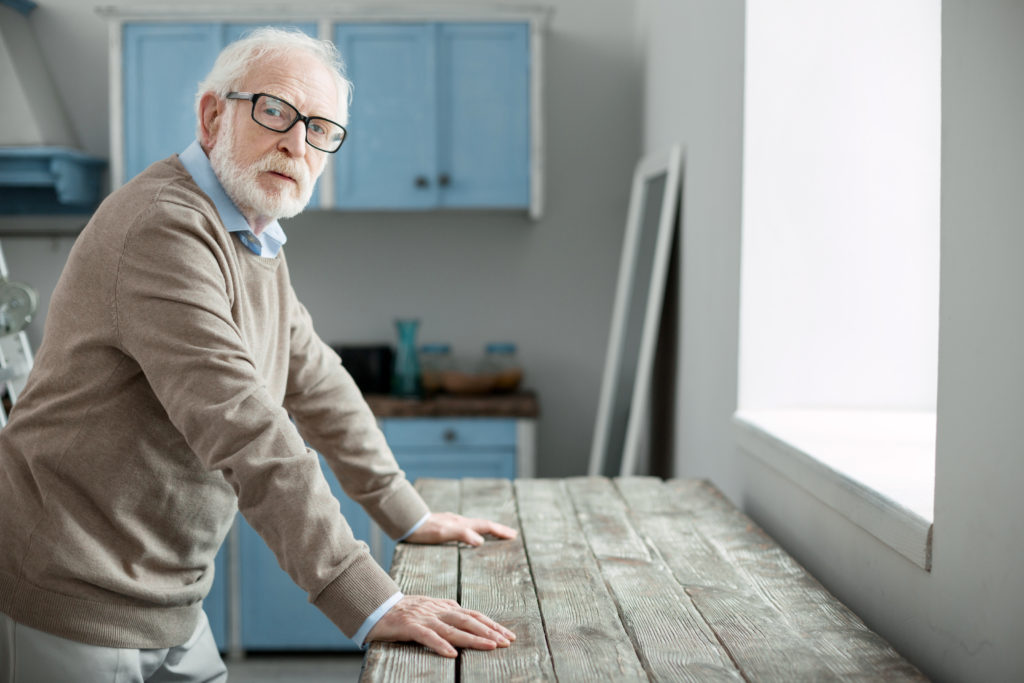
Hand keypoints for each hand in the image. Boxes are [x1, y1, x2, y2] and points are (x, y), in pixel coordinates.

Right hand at [366, 595, 515, 656]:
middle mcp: (437, 610)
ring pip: (452, 628)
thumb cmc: (402, 611)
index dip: (490, 624)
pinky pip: (427, 636)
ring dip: (473, 638)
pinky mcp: (409, 626)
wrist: (374, 607)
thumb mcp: (428, 608)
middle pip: (468, 620)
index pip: (472, 614)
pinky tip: (452, 654)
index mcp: (443, 606)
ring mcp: (423, 617)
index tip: (507, 634)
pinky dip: (440, 645)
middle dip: (489, 631)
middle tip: (506, 641)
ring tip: (490, 646)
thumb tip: (464, 612)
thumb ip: (445, 610)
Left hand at [404, 512, 516, 545]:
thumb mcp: (443, 533)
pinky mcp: (445, 526)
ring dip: (488, 530)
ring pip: (475, 525)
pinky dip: (475, 531)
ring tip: (496, 534)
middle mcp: (459, 521)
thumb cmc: (424, 531)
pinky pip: (466, 528)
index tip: (513, 535)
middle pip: (483, 524)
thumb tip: (481, 541)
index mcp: (462, 524)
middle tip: (511, 534)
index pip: (486, 526)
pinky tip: (470, 535)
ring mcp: (452, 523)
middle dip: (498, 530)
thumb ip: (462, 535)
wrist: (407, 523)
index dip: (500, 531)